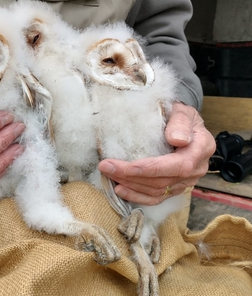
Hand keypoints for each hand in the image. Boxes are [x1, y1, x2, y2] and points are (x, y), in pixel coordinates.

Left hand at [98, 102, 215, 204]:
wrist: (182, 124)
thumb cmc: (179, 116)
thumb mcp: (182, 111)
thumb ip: (180, 123)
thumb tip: (177, 139)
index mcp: (201, 148)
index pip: (178, 165)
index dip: (152, 169)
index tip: (128, 167)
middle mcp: (196, 169)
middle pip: (163, 180)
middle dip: (132, 176)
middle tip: (107, 167)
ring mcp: (186, 181)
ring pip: (157, 191)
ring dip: (130, 185)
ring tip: (109, 175)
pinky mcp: (175, 187)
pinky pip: (156, 197)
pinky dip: (137, 196)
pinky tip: (120, 190)